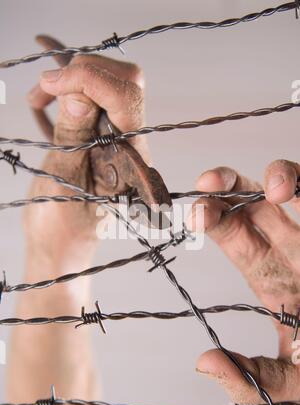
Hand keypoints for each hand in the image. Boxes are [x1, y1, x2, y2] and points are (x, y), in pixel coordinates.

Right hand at [26, 51, 147, 263]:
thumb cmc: (62, 226)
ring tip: (40, 96)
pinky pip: (98, 94)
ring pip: (112, 81)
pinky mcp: (106, 133)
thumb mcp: (62, 182)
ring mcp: (121, 137)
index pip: (126, 100)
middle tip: (46, 87)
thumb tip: (79, 92)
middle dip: (84, 72)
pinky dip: (73, 85)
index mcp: (130, 162)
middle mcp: (132, 145)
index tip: (52, 84)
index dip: (89, 80)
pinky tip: (48, 96)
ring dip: (75, 77)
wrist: (62, 242)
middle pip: (126, 82)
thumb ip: (73, 137)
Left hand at [187, 160, 299, 404]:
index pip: (235, 236)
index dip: (214, 219)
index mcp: (272, 276)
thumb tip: (205, 363)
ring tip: (278, 189)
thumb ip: (252, 379)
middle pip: (255, 203)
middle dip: (229, 186)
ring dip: (283, 176)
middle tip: (208, 184)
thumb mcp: (293, 382)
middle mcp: (295, 249)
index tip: (196, 214)